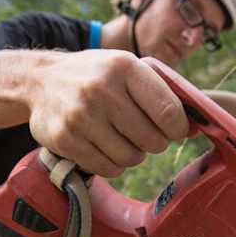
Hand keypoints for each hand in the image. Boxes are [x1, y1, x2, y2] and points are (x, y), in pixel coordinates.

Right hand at [27, 51, 189, 177]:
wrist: (40, 81)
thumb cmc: (96, 77)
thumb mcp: (125, 68)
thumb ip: (160, 93)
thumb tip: (195, 128)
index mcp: (124, 67)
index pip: (169, 112)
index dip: (178, 128)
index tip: (174, 130)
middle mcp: (102, 90)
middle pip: (152, 140)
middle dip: (153, 142)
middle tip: (142, 133)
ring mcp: (81, 116)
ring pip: (130, 158)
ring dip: (132, 154)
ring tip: (121, 139)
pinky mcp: (65, 139)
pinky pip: (107, 168)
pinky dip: (112, 164)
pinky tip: (104, 147)